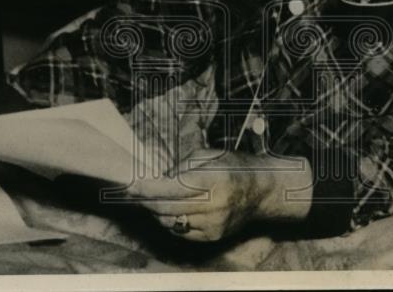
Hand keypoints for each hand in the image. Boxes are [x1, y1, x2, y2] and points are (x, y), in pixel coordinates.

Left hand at [125, 149, 312, 241]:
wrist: (263, 192)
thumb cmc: (235, 167)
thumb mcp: (209, 155)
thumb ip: (182, 166)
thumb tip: (157, 177)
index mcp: (213, 179)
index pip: (170, 187)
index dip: (146, 188)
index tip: (129, 185)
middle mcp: (214, 205)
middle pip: (166, 208)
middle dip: (145, 201)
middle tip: (131, 193)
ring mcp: (213, 224)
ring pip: (170, 221)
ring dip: (155, 211)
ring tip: (149, 199)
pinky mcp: (212, 237)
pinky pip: (181, 231)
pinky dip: (170, 220)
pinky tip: (169, 210)